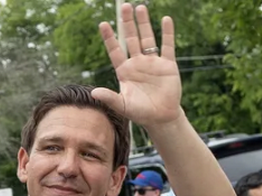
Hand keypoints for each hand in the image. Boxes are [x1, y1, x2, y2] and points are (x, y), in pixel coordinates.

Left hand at [93, 5, 183, 128]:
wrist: (161, 118)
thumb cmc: (140, 113)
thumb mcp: (123, 106)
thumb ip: (110, 98)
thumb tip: (94, 92)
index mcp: (124, 71)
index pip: (115, 50)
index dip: (109, 37)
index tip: (103, 24)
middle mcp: (137, 63)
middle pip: (131, 39)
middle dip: (127, 23)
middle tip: (125, 6)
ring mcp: (152, 63)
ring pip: (147, 38)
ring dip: (144, 23)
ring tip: (140, 8)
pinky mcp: (168, 65)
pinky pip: (167, 46)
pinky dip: (167, 33)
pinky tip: (165, 19)